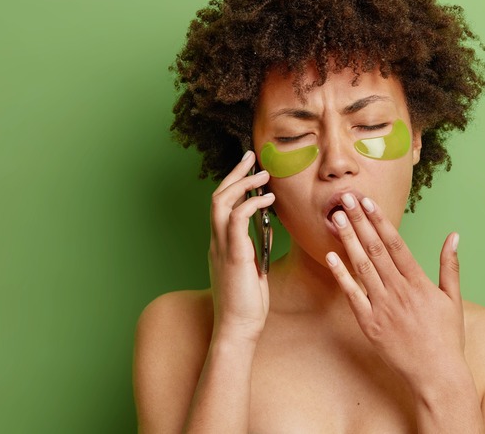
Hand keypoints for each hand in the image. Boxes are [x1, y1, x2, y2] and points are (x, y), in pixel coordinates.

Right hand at [208, 151, 274, 342]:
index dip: (233, 183)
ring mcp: (222, 248)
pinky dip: (251, 204)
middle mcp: (216, 242)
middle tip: (252, 156)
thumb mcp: (251, 270)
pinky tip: (268, 199)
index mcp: (220, 244)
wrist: (239, 328)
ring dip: (242, 184)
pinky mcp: (234, 256)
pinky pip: (236, 220)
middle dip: (234, 173)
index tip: (249, 169)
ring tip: (263, 174)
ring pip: (222, 202)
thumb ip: (252, 249)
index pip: (221, 205)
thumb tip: (264, 233)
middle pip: (217, 195)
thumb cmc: (247, 303)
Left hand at [325, 193, 466, 386]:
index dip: (380, 220)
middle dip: (359, 221)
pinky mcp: (370, 324)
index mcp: (419, 282)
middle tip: (345, 199)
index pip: (396, 243)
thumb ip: (449, 265)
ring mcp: (382, 307)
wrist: (437, 374)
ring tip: (335, 219)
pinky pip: (352, 295)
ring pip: (362, 267)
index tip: (368, 202)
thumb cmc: (447, 337)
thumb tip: (454, 236)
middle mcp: (399, 291)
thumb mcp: (453, 298)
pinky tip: (331, 256)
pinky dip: (341, 275)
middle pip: (375, 249)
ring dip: (348, 240)